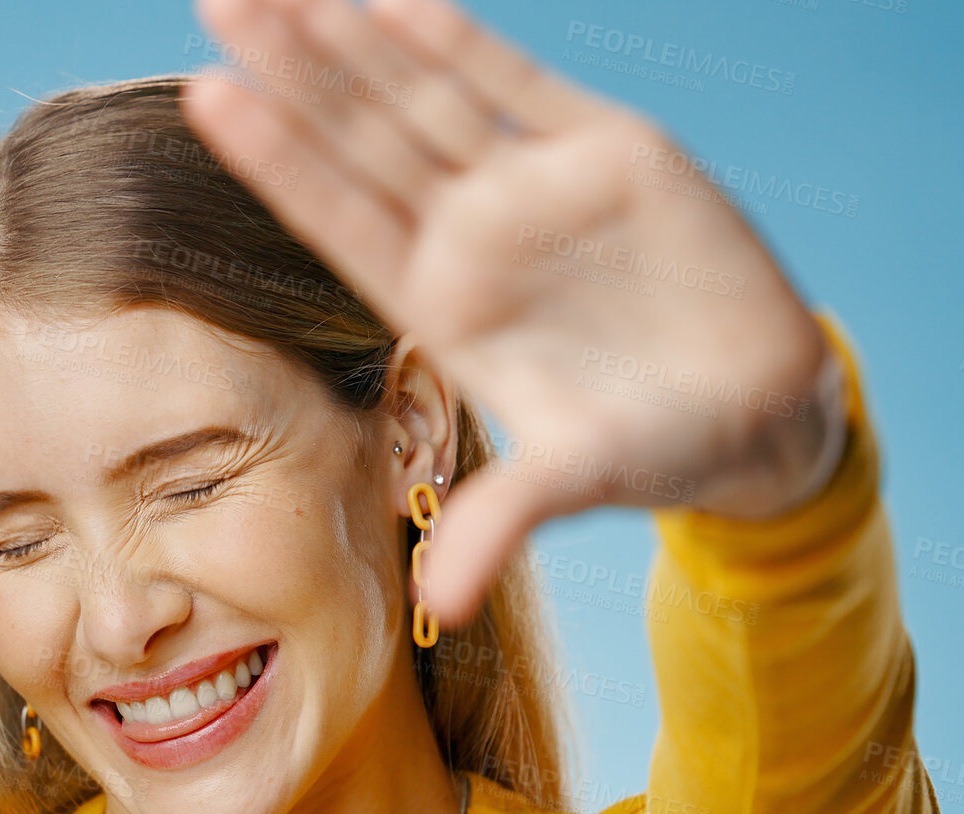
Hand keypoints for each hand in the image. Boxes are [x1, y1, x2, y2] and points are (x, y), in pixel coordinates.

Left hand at [180, 0, 847, 625]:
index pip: (337, 220)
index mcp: (440, 305)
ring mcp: (530, 187)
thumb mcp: (577, 479)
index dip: (275, 162)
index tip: (205, 100)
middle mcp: (470, 236)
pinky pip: (519, 84)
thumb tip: (445, 604)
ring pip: (423, 99)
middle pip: (360, 141)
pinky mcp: (607, 150)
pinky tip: (398, 4)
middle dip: (291, 74)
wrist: (757, 410)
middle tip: (219, 2)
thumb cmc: (653, 447)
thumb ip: (506, 521)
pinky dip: (462, 42)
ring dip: (353, 43)